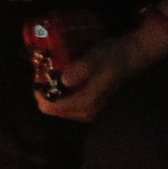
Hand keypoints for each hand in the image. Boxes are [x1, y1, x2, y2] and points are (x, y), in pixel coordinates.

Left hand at [36, 25, 164, 122]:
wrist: (130, 56)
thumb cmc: (112, 56)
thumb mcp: (95, 58)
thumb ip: (81, 69)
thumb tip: (64, 79)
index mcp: (85, 103)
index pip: (50, 107)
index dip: (39, 92)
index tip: (38, 75)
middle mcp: (86, 112)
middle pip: (53, 109)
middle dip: (45, 92)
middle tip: (44, 73)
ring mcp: (89, 111)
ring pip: (59, 108)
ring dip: (53, 93)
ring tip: (52, 74)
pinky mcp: (90, 106)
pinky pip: (68, 105)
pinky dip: (62, 94)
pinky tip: (63, 79)